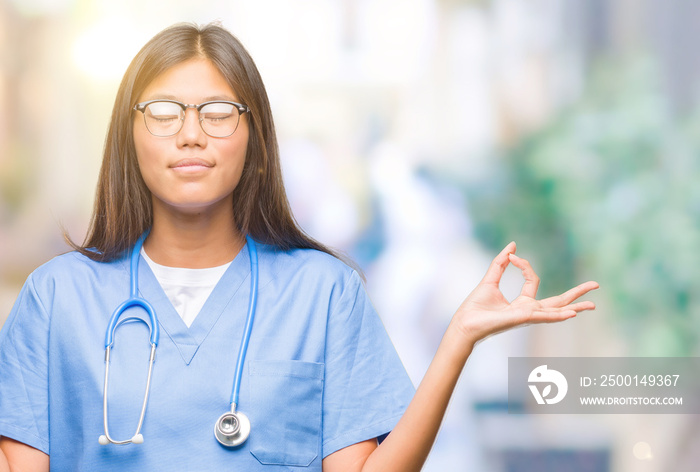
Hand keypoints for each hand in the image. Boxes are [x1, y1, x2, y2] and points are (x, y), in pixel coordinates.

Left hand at [451, 242, 598, 345]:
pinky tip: (572, 313)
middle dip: (577, 294)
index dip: (524, 265)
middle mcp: (528, 311)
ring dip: (575, 307)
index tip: (512, 257)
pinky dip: (558, 315)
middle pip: (558, 301)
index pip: (533, 280)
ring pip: (556, 310)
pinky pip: (543, 316)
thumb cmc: (475, 308)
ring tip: (593, 304)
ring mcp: (528, 316)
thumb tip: (512, 246)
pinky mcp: (523, 318)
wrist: (465, 323)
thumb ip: (501, 263)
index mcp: (522, 303)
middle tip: (596, 285)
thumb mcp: (490, 279)